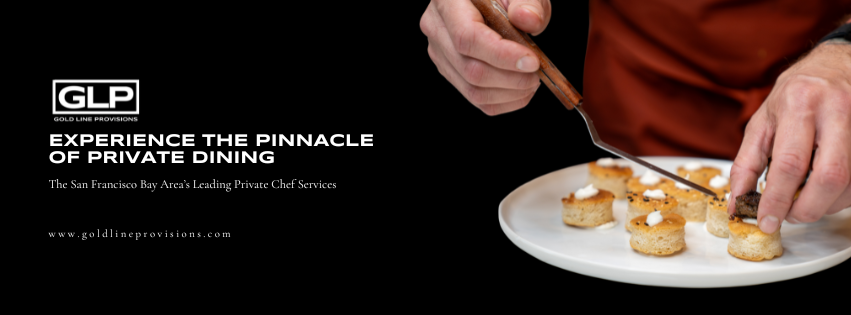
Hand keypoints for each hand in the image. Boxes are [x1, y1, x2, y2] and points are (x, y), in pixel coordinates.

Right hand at [420, 0, 551, 114]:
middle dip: (511, 78)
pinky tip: (521, 89)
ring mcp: (440, 53)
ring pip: (472, 90)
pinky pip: (475, 98)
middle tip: (537, 72)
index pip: (467, 37)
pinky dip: (504, 101)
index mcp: (447, 1)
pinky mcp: (450, 70)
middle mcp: (436, 29)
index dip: (502, 55)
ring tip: (532, 80)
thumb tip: (528, 20)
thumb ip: (528, 1)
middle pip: (470, 69)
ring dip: (509, 92)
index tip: (532, 61)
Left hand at [728, 38, 850, 233]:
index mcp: (799, 103)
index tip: (766, 221)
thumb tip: (737, 201)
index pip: (790, 164)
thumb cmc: (797, 94)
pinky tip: (828, 192)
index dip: (777, 200)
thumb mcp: (763, 121)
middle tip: (790, 216)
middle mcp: (835, 110)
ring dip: (827, 205)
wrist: (837, 64)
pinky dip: (843, 195)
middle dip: (807, 208)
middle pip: (829, 176)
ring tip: (807, 202)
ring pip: (850, 181)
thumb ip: (747, 162)